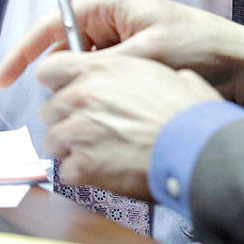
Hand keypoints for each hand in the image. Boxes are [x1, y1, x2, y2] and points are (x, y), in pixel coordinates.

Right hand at [0, 0, 243, 111]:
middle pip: (63, 50)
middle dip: (53, 80)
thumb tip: (54, 81)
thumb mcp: (143, 57)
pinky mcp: (134, 63)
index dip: (23, 53)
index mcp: (111, 3)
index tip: (1, 80)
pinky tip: (97, 120)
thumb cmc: (201, 50)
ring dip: (76, 93)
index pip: (52, 24)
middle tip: (50, 113)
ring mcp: (123, 41)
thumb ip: (97, 67)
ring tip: (76, 120)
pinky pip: (102, 81)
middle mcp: (112, 18)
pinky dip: (96, 99)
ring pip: (81, 71)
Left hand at [38, 52, 221, 198]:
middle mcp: (83, 96)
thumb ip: (137, 73)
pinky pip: (66, 171)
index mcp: (101, 69)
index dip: (55, 82)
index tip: (64, 91)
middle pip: (49, 109)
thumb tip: (147, 79)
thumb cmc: (187, 112)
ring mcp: (79, 131)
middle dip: (65, 119)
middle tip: (89, 129)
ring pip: (52, 141)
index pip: (50, 68)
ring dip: (70, 148)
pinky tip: (104, 172)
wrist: (194, 147)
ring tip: (97, 154)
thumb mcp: (164, 73)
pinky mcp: (82, 165)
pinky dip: (81, 175)